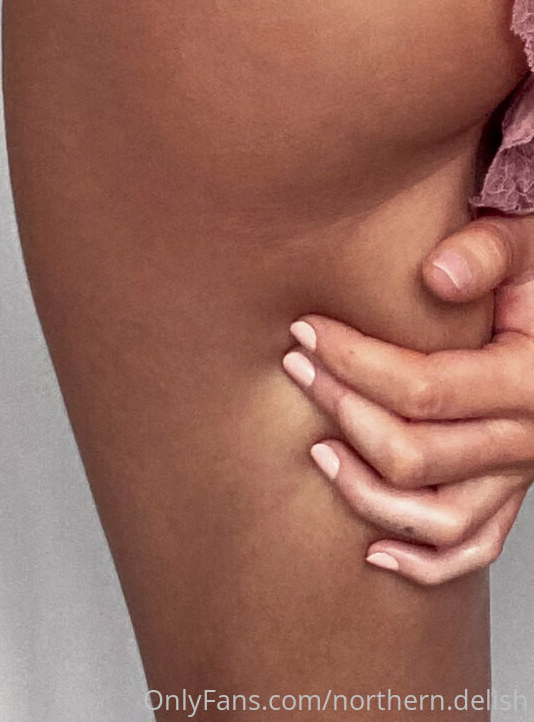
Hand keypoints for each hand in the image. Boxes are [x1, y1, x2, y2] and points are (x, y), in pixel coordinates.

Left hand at [281, 210, 533, 584]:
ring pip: (437, 518)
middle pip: (416, 453)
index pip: (424, 388)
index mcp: (529, 380)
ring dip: (365, 491)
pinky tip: (371, 551)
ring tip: (316, 449)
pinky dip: (423, 562)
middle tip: (296, 367)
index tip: (304, 331)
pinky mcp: (511, 490)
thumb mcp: (527, 243)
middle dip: (342, 409)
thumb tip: (435, 275)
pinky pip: (473, 548)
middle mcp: (529, 440)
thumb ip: (488, 251)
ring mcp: (520, 475)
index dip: (353, 362)